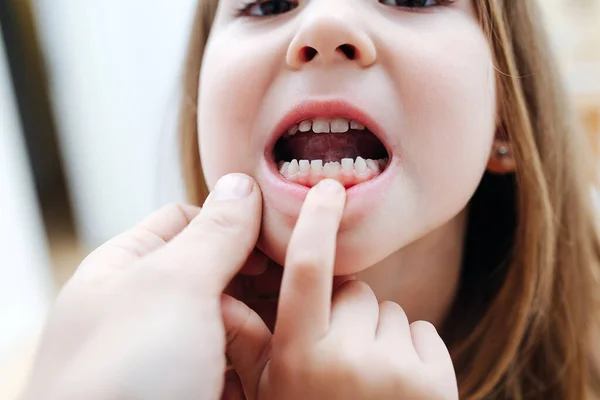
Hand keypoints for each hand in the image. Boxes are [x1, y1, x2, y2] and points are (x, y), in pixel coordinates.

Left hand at [21, 173, 261, 399]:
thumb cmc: (127, 378)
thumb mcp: (172, 285)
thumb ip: (215, 233)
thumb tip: (243, 184)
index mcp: (126, 270)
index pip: (188, 221)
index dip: (232, 223)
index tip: (274, 237)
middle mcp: (148, 309)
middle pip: (220, 272)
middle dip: (252, 285)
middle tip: (278, 299)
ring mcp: (173, 354)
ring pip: (237, 321)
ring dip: (257, 332)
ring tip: (261, 355)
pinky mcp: (198, 391)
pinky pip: (240, 363)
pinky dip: (255, 367)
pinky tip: (262, 380)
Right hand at [223, 179, 458, 399]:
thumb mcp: (267, 395)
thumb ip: (245, 345)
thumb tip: (215, 300)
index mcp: (299, 356)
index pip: (309, 268)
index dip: (317, 221)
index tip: (329, 190)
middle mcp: (347, 358)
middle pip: (353, 290)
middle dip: (346, 309)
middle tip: (336, 355)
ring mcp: (395, 370)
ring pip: (389, 310)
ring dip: (378, 332)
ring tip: (364, 379)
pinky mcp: (435, 382)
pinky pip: (421, 331)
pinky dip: (410, 349)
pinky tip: (395, 387)